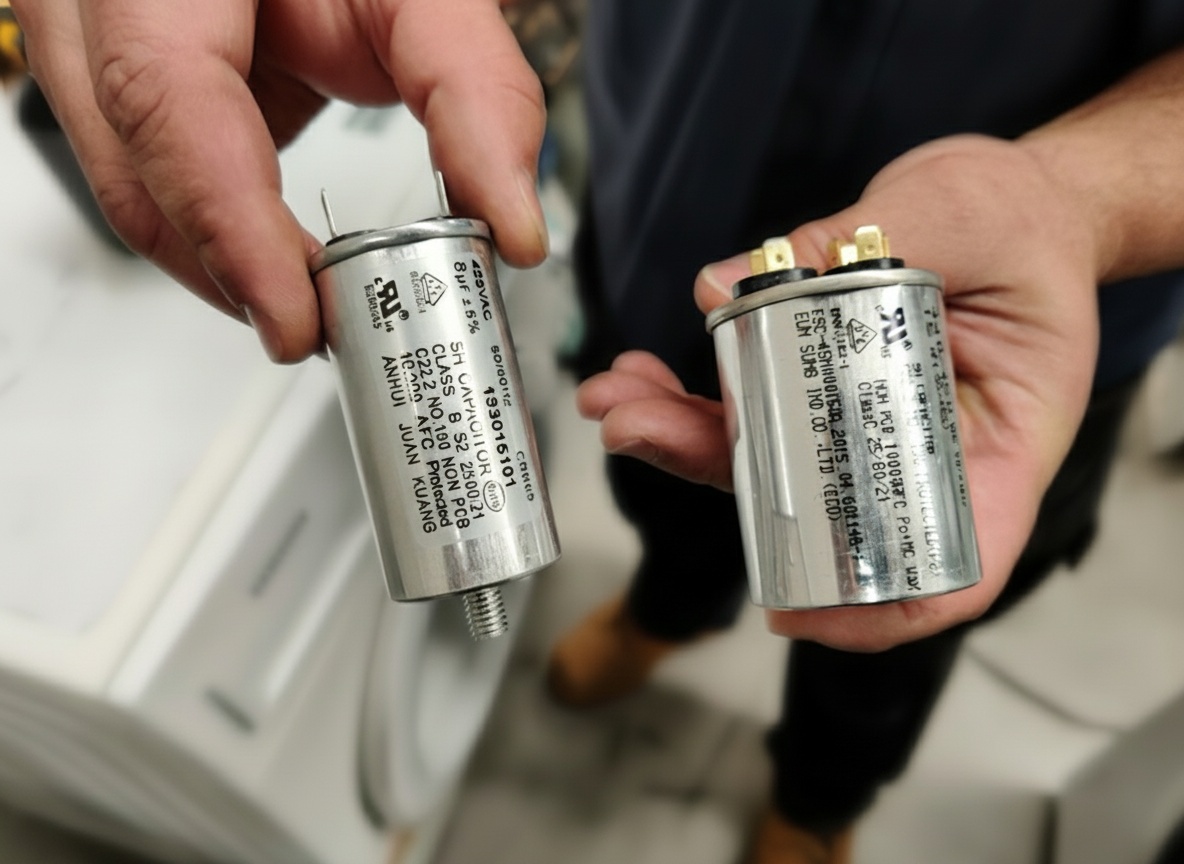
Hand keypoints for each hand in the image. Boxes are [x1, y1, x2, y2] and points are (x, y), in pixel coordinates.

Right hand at [11, 0, 546, 361]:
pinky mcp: (113, 67)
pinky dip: (214, 220)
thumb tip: (508, 221)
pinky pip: (142, 166)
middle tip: (322, 326)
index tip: (294, 319)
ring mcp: (89, 29)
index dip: (226, 227)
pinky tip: (274, 248)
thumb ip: (471, 89)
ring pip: (123, 178)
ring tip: (309, 296)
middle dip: (228, 267)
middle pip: (128, 165)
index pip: (161, 97)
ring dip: (217, 256)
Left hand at [578, 135, 1100, 650]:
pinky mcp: (818, 392)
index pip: (947, 571)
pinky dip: (692, 397)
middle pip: (817, 513)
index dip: (872, 614)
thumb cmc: (1027, 224)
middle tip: (635, 430)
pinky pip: (753, 409)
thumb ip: (865, 239)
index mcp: (991, 453)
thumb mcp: (972, 217)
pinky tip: (641, 374)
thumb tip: (726, 284)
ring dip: (680, 436)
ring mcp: (860, 430)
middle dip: (716, 478)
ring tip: (615, 398)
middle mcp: (917, 458)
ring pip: (767, 465)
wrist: (1018, 202)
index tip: (790, 609)